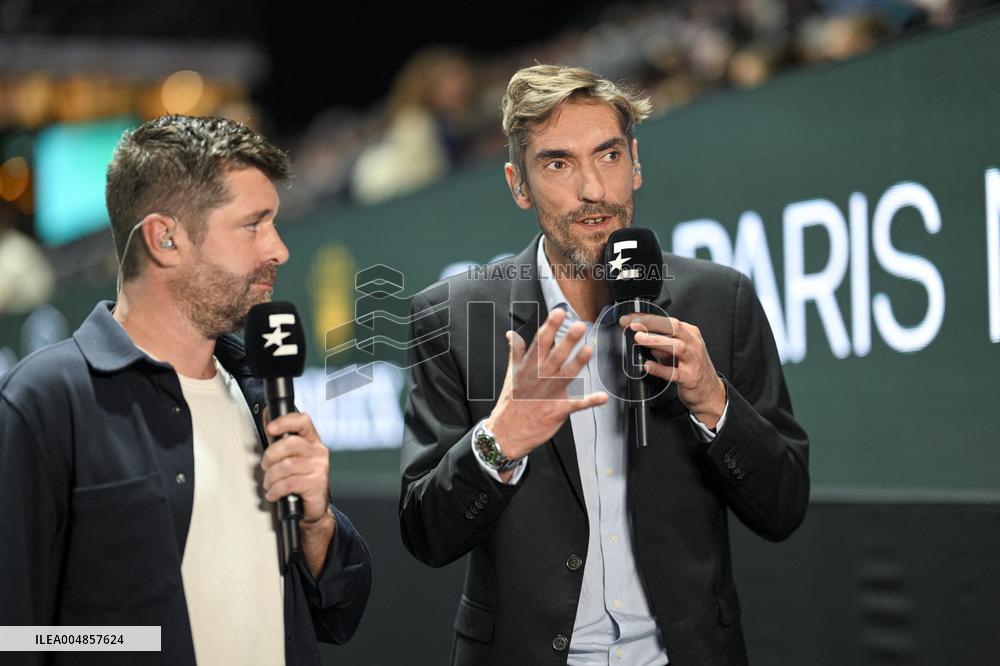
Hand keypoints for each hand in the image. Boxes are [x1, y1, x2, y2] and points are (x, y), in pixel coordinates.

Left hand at [261, 411, 330, 524]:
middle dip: (270, 456)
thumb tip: (266, 416)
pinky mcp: (317, 485)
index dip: (285, 422)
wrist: (312, 507)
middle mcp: (318, 452)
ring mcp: (320, 468)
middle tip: (265, 466)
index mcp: (312, 440)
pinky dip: (276, 490)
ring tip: (269, 483)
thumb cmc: (298, 479)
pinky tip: (274, 493)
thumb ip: (279, 439)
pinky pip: (289, 483)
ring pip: (286, 466)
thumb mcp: (290, 457)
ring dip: (271, 477)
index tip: (270, 428)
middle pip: (290, 444)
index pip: (302, 422)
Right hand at [487, 308, 607, 459]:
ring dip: (578, 363)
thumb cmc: (510, 403)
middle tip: (579, 326)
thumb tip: (512, 334)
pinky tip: (602, 397)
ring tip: (589, 351)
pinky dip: (589, 401)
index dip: (550, 327)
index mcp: (528, 368)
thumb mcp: (510, 374)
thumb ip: (515, 352)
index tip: (559, 313)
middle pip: (555, 356)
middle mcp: (540, 378)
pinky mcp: (557, 410)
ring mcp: (549, 394)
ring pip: (566, 375)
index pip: (540, 343)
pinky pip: (576, 404)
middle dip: (567, 341)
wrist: (506, 433)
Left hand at [620, 313, 725, 428]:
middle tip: (633, 325)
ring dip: (656, 341)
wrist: (710, 391)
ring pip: (676, 347)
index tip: (629, 319)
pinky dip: (659, 369)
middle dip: (652, 324)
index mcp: (689, 333)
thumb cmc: (692, 367)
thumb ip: (661, 342)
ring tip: (639, 339)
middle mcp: (693, 344)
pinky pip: (674, 373)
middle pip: (674, 327)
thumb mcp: (677, 351)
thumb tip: (640, 335)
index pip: (668, 320)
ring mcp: (692, 361)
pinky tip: (648, 365)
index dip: (647, 318)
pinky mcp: (689, 378)